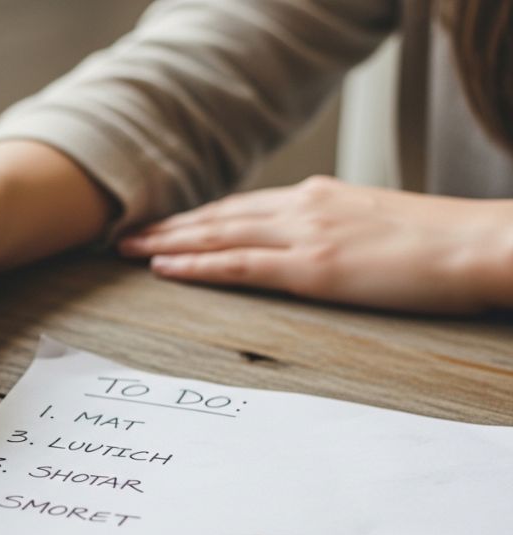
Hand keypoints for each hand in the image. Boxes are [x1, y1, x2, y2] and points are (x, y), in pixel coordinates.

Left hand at [118, 176, 512, 312]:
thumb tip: (314, 250)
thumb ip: (335, 232)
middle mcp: (303, 207)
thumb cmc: (438, 244)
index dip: (198, 217)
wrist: (481, 244)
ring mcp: (305, 235)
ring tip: (130, 250)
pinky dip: (197, 265)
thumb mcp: (375, 226)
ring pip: (218, 234)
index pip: (242, 206)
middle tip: (125, 236)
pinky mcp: (313, 267)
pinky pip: (239, 265)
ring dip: (169, 243)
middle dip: (169, 226)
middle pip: (218, 215)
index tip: (165, 225)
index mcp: (318, 197)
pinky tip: (166, 268)